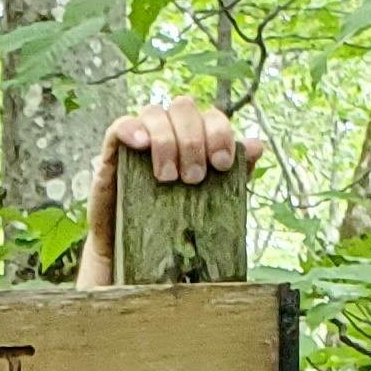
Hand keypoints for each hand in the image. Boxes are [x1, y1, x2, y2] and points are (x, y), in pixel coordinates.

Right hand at [78, 100, 265, 284]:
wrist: (138, 263)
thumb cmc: (177, 230)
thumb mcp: (212, 206)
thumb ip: (235, 176)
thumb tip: (257, 145)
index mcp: (197, 140)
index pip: (211, 116)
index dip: (220, 133)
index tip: (221, 165)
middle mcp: (170, 133)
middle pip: (184, 107)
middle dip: (193, 140)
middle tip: (193, 178)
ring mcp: (141, 141)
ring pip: (154, 113)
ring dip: (166, 141)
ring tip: (168, 178)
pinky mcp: (113, 154)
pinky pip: (120, 126)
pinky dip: (131, 129)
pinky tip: (141, 145)